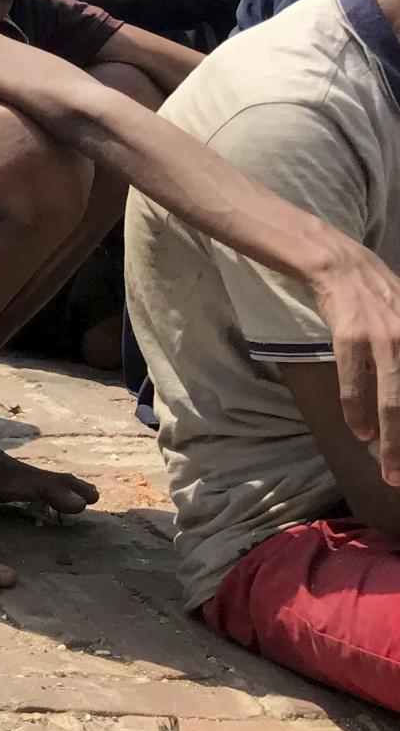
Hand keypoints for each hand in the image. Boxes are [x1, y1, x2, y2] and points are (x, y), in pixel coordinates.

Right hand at [313, 242, 399, 483]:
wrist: (337, 261)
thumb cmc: (375, 294)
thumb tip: (398, 389)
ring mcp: (386, 336)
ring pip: (394, 400)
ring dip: (392, 441)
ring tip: (389, 469)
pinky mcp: (353, 335)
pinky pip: (356, 381)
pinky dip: (358, 410)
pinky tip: (361, 432)